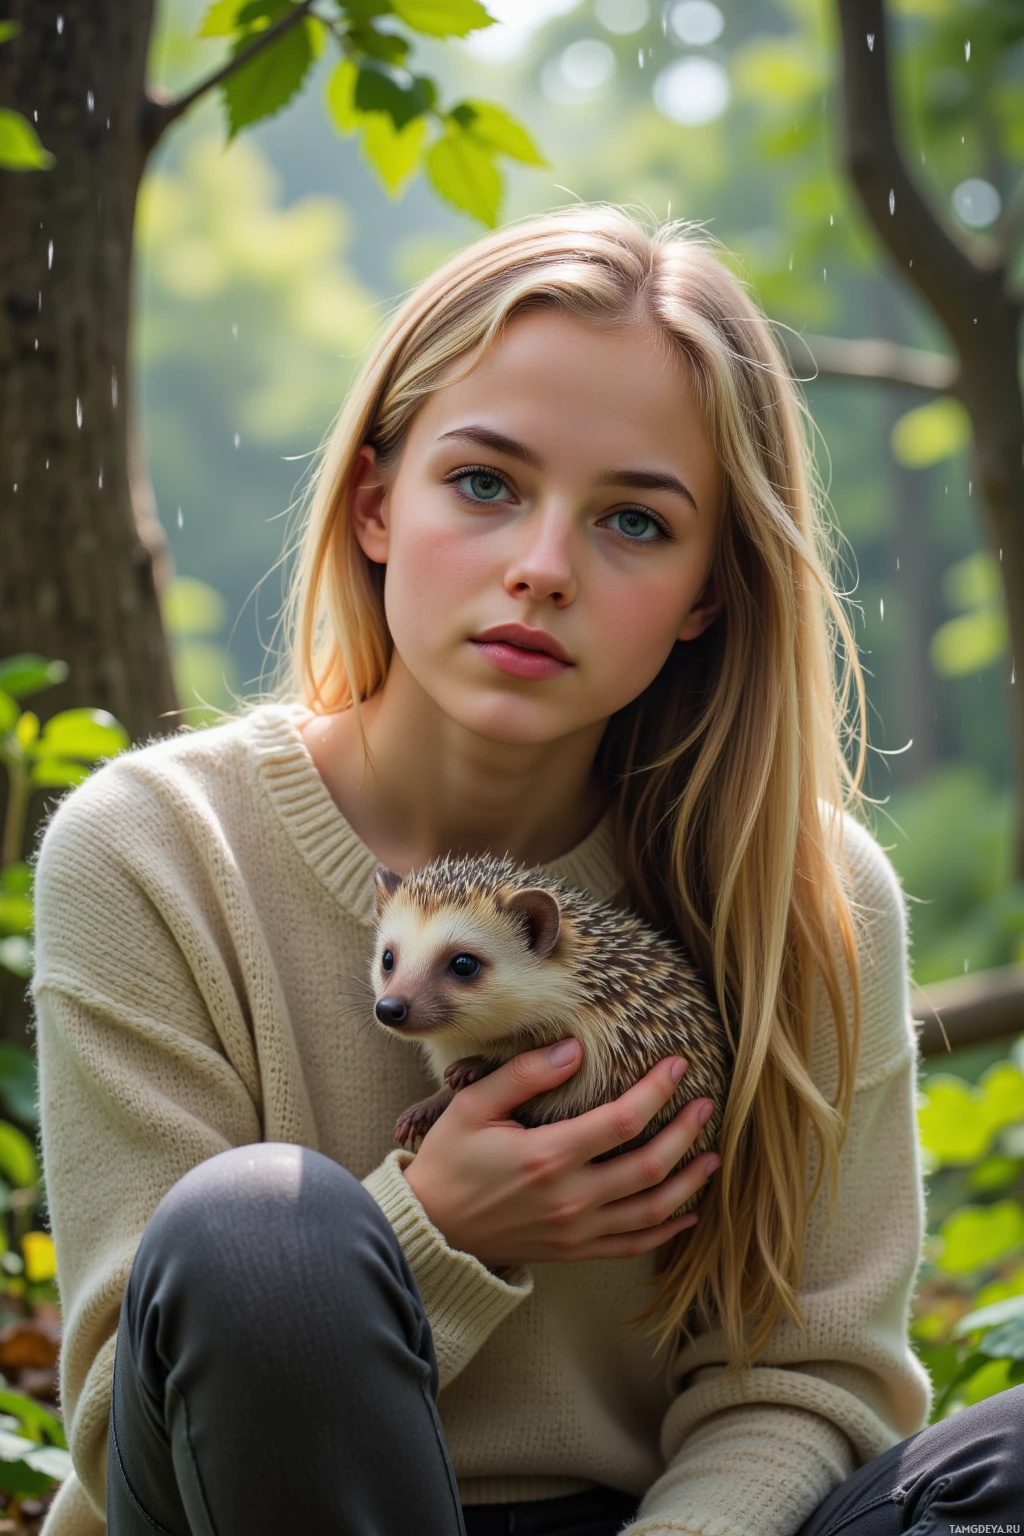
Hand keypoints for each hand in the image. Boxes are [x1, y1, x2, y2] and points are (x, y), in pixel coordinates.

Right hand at [401, 1039, 719, 1269]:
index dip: (656, 1091)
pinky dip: (666, 1230)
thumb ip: (525, 1074)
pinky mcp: (575, 1251)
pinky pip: (633, 1244)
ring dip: (689, 1183)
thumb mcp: (473, 1105)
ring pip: (651, 1210)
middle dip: (685, 1133)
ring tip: (713, 1156)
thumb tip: (574, 1048)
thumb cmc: (449, 1161)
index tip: (678, 1065)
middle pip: (649, 1166)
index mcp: (549, 1157)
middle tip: (707, 1106)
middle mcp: (571, 1199)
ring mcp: (576, 1231)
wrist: (431, 1228)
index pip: (622, 1121)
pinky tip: (688, 1213)